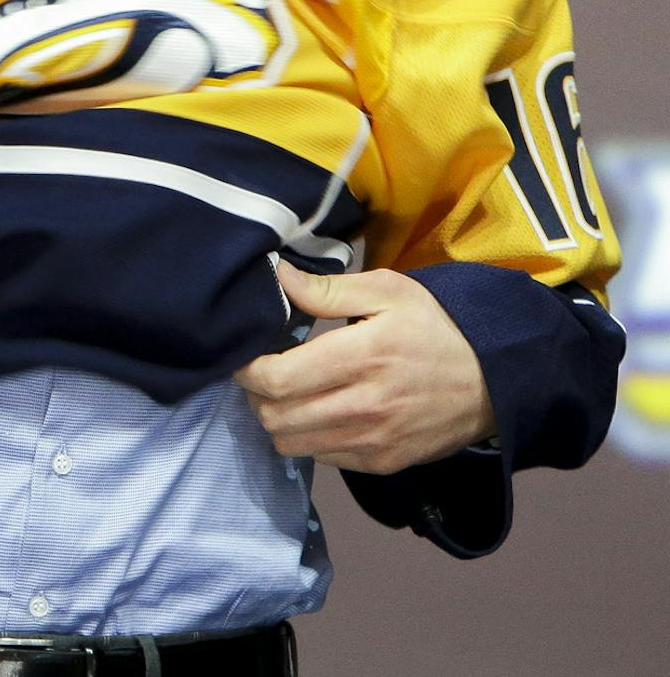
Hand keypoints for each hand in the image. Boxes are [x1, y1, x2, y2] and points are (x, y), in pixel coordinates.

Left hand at [232, 263, 495, 474]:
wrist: (494, 381)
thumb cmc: (434, 327)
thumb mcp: (388, 291)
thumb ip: (327, 289)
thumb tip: (277, 277)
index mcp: (362, 357)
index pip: (278, 379)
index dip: (248, 370)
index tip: (246, 356)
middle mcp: (365, 406)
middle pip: (275, 417)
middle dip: (256, 395)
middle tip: (264, 374)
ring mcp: (374, 440)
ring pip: (291, 444)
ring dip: (277, 420)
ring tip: (288, 395)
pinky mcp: (383, 463)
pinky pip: (320, 458)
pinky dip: (307, 439)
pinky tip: (319, 413)